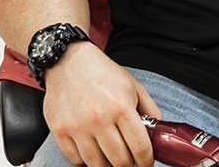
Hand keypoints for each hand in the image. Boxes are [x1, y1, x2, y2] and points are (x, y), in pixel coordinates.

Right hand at [43, 42, 161, 166]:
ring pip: (97, 165)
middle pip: (119, 162)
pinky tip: (91, 144)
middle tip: (129, 158)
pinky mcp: (60, 131)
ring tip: (110, 151)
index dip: (146, 161)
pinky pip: (75, 159)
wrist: (69, 61)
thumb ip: (150, 110)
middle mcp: (99, 119)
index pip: (140, 148)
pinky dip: (85, 158)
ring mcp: (77, 127)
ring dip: (107, 163)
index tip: (146, 163)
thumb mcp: (133, 86)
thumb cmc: (102, 73)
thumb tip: (158, 133)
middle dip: (128, 164)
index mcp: (121, 106)